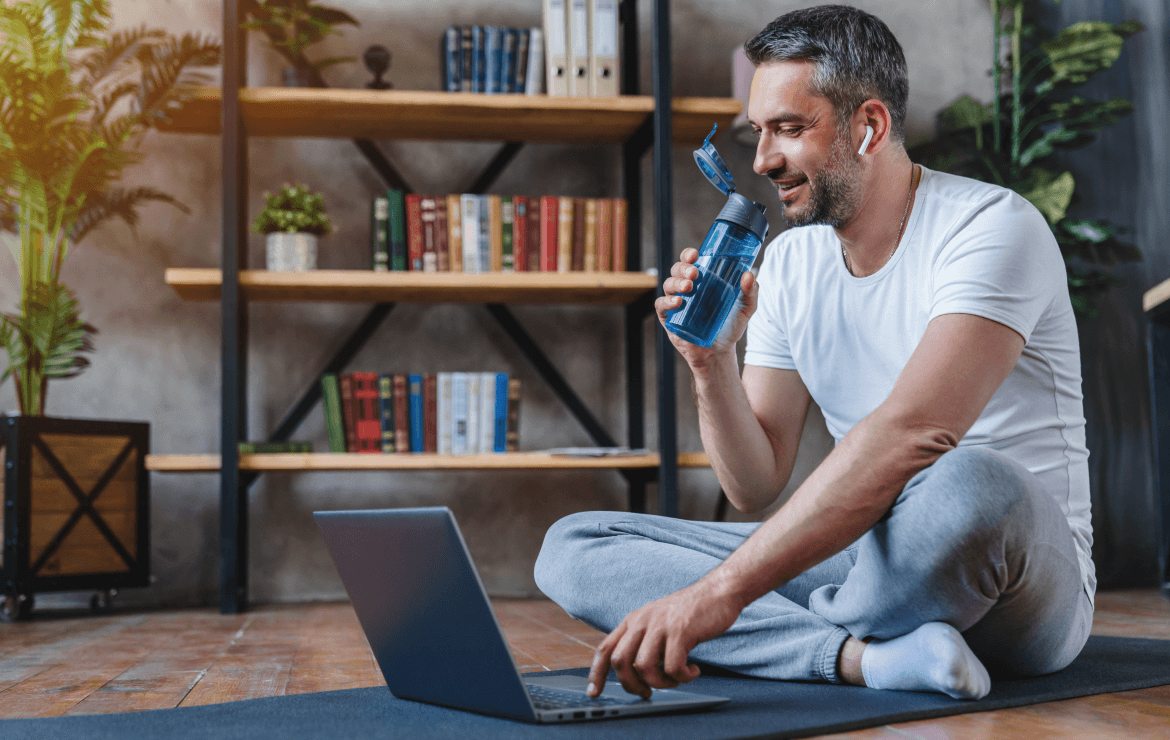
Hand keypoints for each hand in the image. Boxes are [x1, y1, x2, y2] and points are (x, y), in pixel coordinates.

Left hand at [586, 579, 742, 699]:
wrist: (717, 592)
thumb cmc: (690, 612)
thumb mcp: (658, 621)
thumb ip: (644, 641)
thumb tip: (635, 673)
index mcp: (633, 620)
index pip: (606, 649)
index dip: (597, 673)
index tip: (594, 693)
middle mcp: (642, 621)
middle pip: (620, 662)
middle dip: (632, 685)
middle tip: (648, 692)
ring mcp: (660, 625)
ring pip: (644, 667)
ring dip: (660, 683)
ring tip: (675, 679)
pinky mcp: (680, 631)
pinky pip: (673, 667)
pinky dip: (683, 677)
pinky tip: (693, 670)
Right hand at [655, 248, 759, 371]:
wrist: (720, 353)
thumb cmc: (730, 327)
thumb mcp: (746, 308)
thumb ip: (751, 292)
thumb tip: (748, 274)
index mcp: (702, 280)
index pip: (690, 261)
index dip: (688, 255)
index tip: (695, 254)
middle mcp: (687, 288)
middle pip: (677, 270)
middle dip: (683, 268)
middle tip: (695, 274)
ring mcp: (676, 303)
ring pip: (668, 284)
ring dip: (676, 283)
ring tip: (688, 288)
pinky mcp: (669, 319)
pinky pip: (661, 305)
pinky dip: (666, 301)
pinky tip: (678, 302)